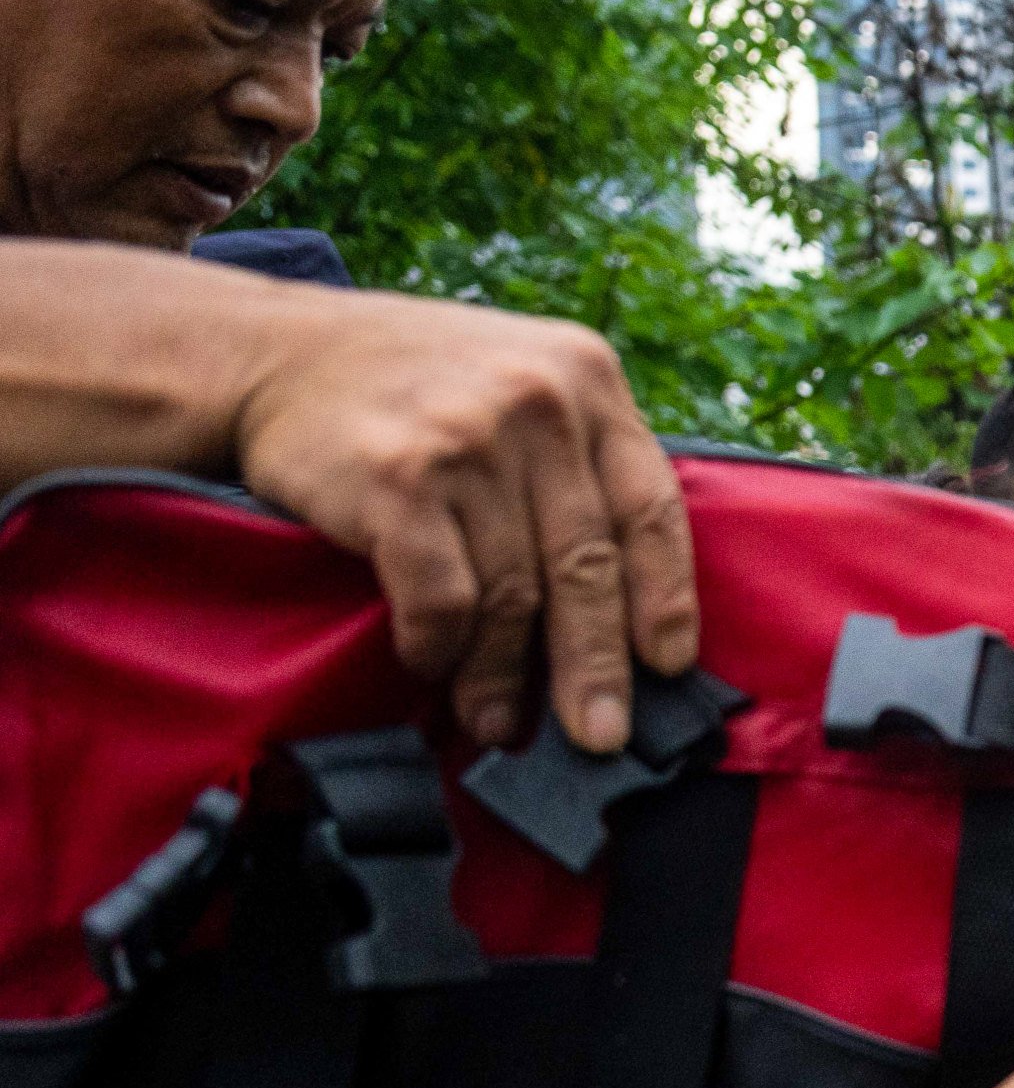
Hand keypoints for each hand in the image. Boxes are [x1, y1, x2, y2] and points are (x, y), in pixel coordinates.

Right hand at [228, 282, 696, 754]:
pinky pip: (445, 601)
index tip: (668, 664)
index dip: (666, 597)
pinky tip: (429, 664)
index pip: (652, 508)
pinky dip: (439, 647)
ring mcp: (471, 441)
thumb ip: (577, 462)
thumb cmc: (409, 389)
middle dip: (595, 665)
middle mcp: (540, 403)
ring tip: (493, 720)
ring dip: (501, 673)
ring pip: (513, 594)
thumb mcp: (518, 382)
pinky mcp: (400, 481)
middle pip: (589, 566)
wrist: (271, 353)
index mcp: (588, 377)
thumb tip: (626, 609)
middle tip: (599, 734)